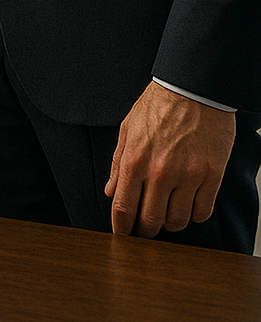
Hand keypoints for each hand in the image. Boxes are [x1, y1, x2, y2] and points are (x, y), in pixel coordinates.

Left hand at [104, 80, 235, 235]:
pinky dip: (194, 215)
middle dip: (146, 230)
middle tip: (146, 227)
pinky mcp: (211, 176)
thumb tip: (110, 191)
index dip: (121, 228)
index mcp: (134, 159)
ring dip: (171, 224)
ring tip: (168, 213)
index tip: (122, 235)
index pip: (123, 208)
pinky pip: (202, 212)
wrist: (192, 87)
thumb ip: (117, 162)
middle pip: (151, 221)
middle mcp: (160, 171)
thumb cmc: (159, 105)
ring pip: (177, 222)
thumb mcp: (128, 127)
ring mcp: (188, 175)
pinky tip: (189, 204)